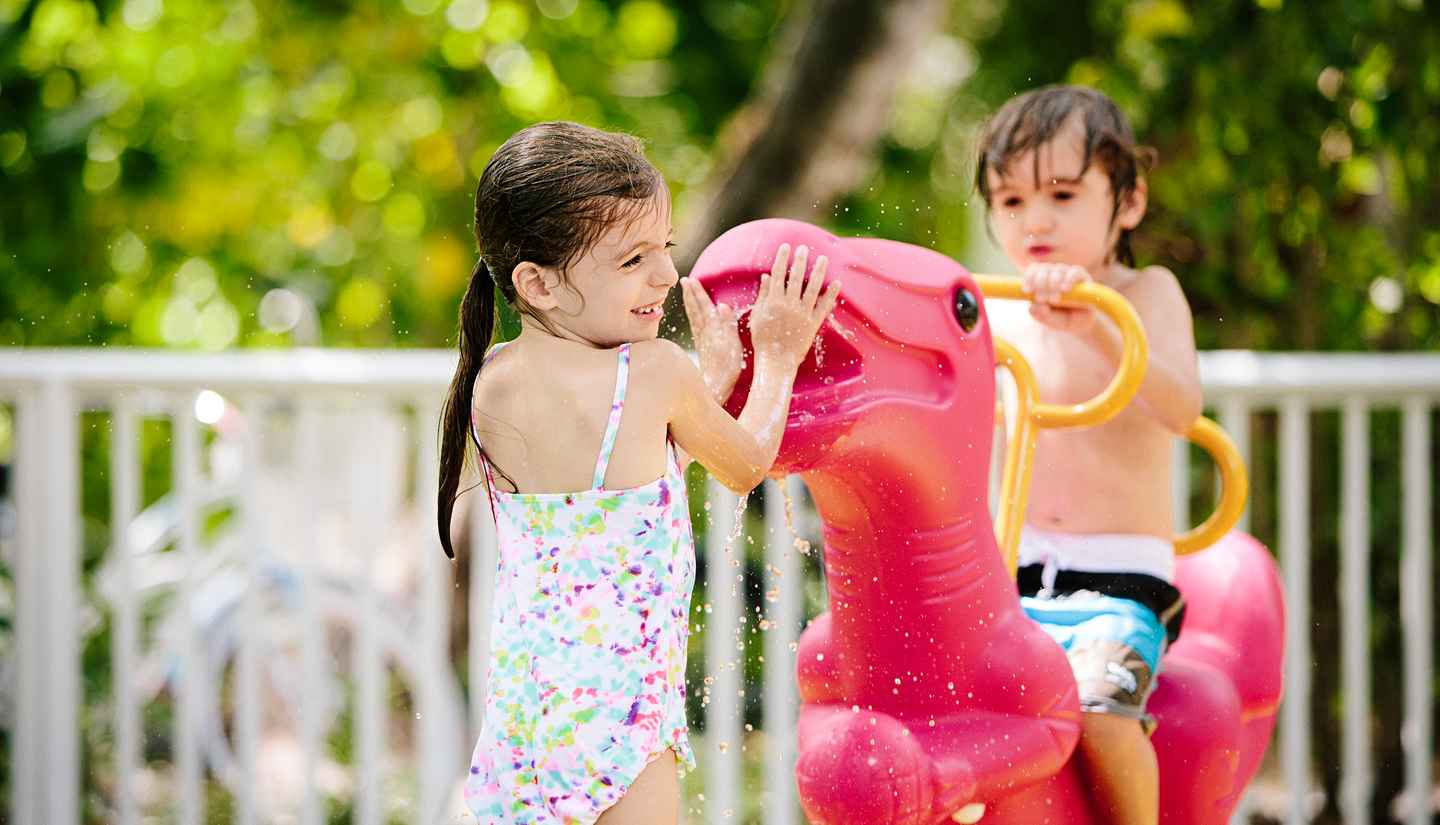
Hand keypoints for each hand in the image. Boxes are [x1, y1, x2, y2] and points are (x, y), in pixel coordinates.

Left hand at [681, 277, 741, 399]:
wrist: (715, 387)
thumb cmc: (726, 368)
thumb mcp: (732, 345)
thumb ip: (728, 324)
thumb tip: (722, 305)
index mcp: (713, 329)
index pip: (704, 306)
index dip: (698, 293)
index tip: (691, 279)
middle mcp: (705, 332)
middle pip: (695, 309)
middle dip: (690, 294)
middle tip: (684, 281)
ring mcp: (702, 340)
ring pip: (694, 317)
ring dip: (690, 303)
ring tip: (687, 293)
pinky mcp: (703, 348)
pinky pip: (695, 326)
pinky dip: (693, 316)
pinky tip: (694, 316)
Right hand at [748, 244, 840, 371]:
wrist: (775, 361)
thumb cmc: (762, 339)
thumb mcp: (757, 316)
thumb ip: (763, 295)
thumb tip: (766, 276)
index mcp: (773, 301)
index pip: (778, 274)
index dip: (782, 259)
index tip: (786, 246)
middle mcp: (789, 305)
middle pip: (795, 277)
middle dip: (800, 260)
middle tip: (804, 247)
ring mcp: (802, 314)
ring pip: (812, 288)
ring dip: (818, 271)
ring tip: (822, 258)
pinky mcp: (813, 324)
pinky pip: (824, 307)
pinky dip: (831, 295)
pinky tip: (837, 282)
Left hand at [1023, 263, 1096, 334]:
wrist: (1079, 324)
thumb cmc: (1059, 318)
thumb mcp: (1047, 318)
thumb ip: (1039, 312)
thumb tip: (1035, 305)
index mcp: (1041, 280)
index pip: (1033, 270)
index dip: (1029, 278)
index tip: (1027, 291)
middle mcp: (1054, 273)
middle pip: (1044, 269)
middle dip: (1040, 284)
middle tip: (1042, 299)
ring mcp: (1068, 273)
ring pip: (1058, 270)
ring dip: (1053, 283)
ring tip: (1054, 300)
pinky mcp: (1082, 277)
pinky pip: (1075, 272)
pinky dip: (1069, 279)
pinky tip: (1065, 289)